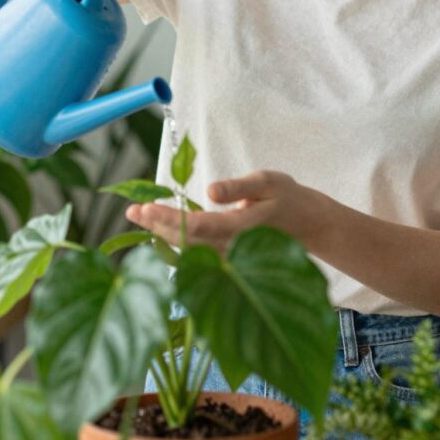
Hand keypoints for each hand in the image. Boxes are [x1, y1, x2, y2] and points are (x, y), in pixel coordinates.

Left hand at [124, 170, 322, 251]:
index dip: (168, 218)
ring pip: (187, 249)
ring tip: (137, 216)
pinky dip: (172, 240)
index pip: (195, 226)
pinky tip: (157, 228)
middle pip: (184, 241)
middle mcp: (231, 248)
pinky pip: (194, 252)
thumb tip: (210, 190)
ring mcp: (228, 257)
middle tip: (132, 210)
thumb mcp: (268, 182)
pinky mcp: (226, 257)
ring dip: (160, 233)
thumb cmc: (287, 198)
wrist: (307, 225)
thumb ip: (238, 187)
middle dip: (156, 226)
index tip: (145, 207)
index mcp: (240, 228)